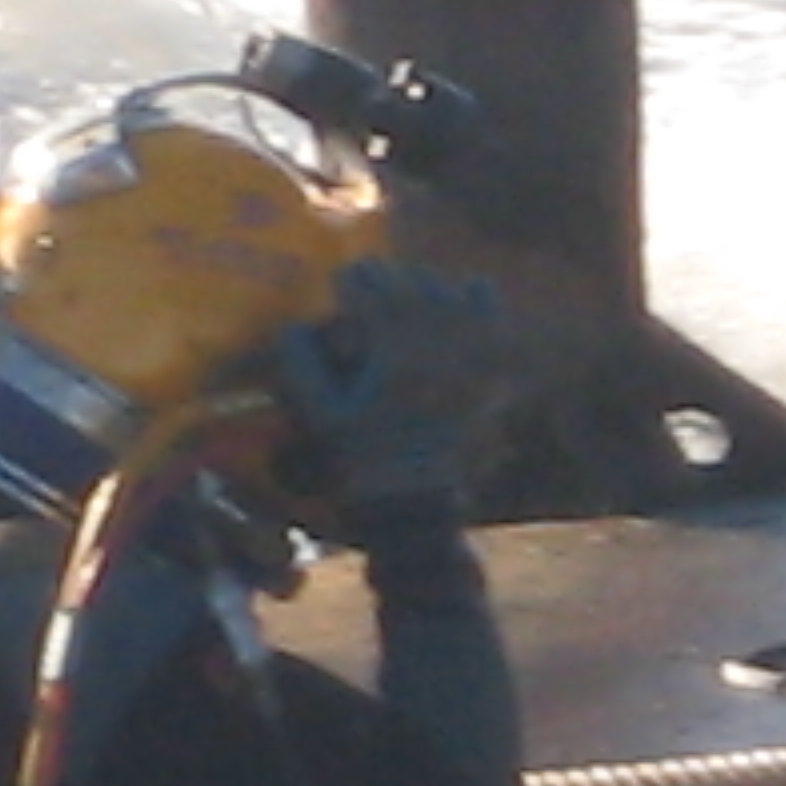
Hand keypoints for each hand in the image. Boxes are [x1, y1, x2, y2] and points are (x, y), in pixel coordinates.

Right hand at [271, 260, 502, 504]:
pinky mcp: (489, 369)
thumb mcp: (318, 414)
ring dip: (421, 288)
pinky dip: (474, 298)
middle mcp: (436, 345)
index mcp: (392, 351)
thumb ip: (300, 363)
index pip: (369, 283)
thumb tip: (297, 323)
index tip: (340, 285)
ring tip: (403, 302)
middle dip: (383, 282)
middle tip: (367, 292)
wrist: (416, 504)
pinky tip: (459, 301)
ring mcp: (468, 356)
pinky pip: (488, 313)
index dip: (351, 281)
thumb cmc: (360, 460)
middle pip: (407, 282)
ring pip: (445, 290)